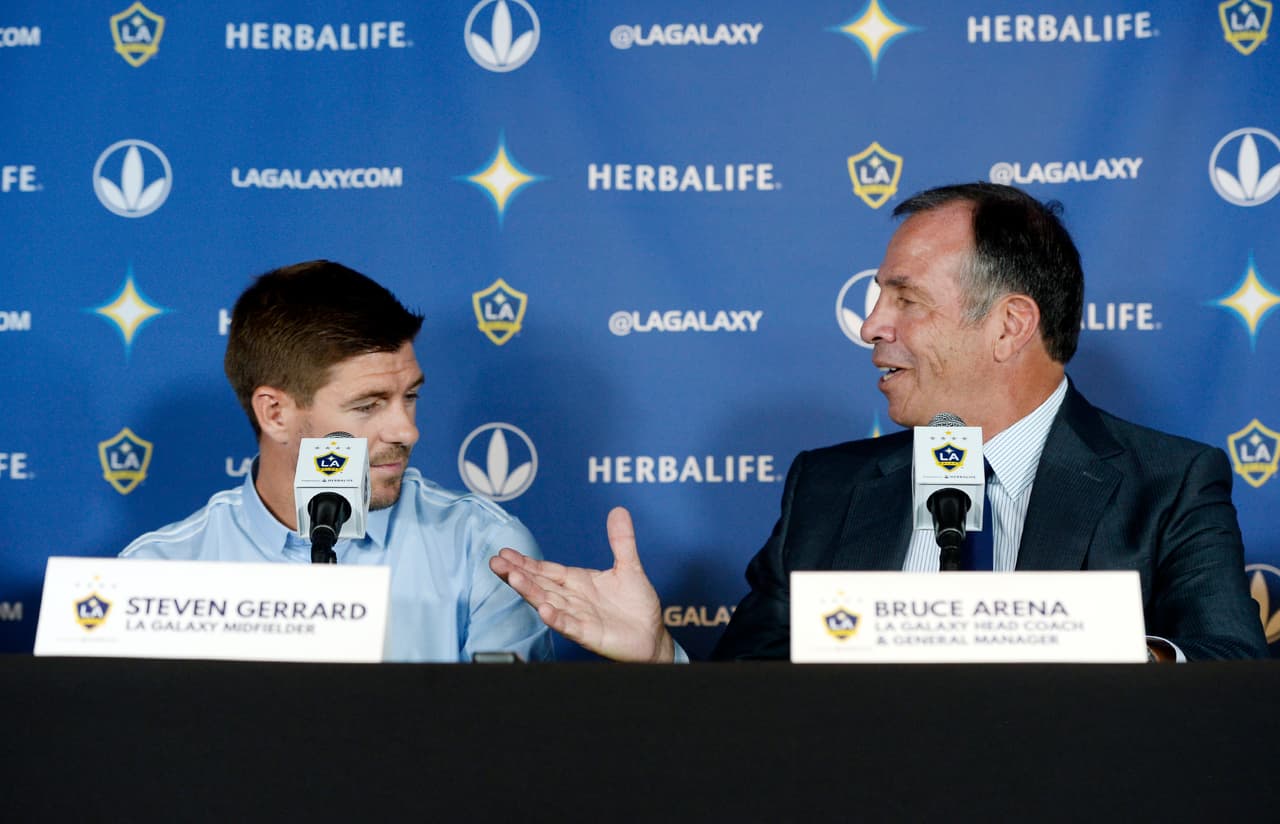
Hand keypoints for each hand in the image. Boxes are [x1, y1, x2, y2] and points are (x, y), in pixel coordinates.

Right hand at [489, 506, 674, 662]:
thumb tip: (618, 510)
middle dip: (518, 574)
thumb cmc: (637, 605)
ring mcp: (579, 617)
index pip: (546, 570)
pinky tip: (544, 610)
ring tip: (514, 579)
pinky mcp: (590, 635)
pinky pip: (570, 626)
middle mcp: (573, 599)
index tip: (505, 553)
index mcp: (578, 582)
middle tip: (495, 563)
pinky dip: (557, 619)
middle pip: (540, 584)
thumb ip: (621, 541)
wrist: (652, 636)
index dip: (526, 562)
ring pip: (549, 602)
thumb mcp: (629, 566)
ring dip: (531, 592)